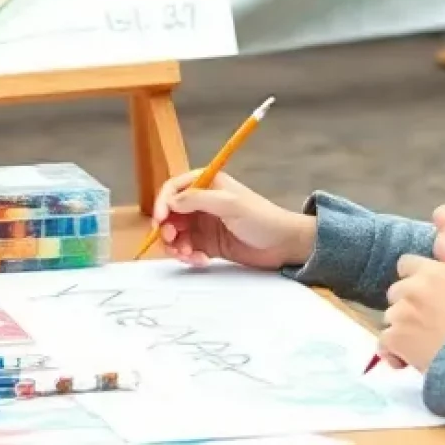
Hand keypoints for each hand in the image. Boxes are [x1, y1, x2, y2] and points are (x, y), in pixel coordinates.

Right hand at [152, 171, 316, 270]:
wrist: (284, 245)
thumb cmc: (262, 218)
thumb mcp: (229, 203)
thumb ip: (197, 199)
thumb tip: (170, 201)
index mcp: (207, 184)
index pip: (174, 188)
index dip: (162, 202)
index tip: (160, 220)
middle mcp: (202, 203)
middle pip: (170, 213)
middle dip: (167, 228)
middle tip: (173, 241)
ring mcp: (204, 224)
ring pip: (176, 233)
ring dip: (176, 245)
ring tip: (188, 255)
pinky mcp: (208, 244)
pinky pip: (187, 249)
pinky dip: (188, 256)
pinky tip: (200, 260)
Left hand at [378, 256, 444, 371]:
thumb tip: (443, 291)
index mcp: (432, 273)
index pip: (406, 264)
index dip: (412, 278)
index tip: (423, 292)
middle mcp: (411, 289)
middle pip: (396, 293)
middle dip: (407, 306)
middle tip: (426, 323)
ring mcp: (400, 313)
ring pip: (391, 318)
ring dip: (402, 329)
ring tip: (421, 345)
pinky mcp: (395, 338)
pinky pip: (385, 342)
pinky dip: (393, 352)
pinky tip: (406, 361)